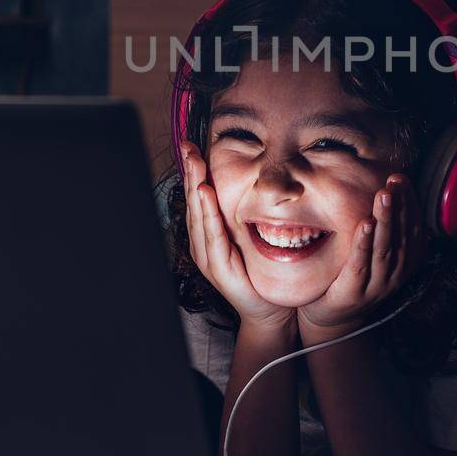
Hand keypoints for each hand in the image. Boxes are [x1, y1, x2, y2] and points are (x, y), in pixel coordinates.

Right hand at [182, 141, 295, 330]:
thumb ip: (242, 213)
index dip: (194, 170)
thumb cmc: (260, 272)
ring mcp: (207, 256)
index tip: (191, 145)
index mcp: (208, 233)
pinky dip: (208, 213)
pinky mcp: (218, 267)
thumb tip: (248, 180)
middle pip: (193, 201)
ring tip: (194, 163)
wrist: (268, 309)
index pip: (198, 195)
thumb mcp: (249, 235)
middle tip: (188, 147)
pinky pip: (212, 235)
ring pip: (199, 214)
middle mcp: (202, 242)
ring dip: (196, 187)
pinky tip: (205, 195)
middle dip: (190, 172)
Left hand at [296, 172, 426, 338]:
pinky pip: (361, 264)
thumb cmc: (352, 276)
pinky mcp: (354, 292)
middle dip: (400, 206)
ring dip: (386, 220)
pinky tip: (364, 224)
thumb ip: (385, 231)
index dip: (409, 203)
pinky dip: (364, 244)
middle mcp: (395, 275)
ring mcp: (376, 286)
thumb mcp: (374, 255)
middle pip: (401, 235)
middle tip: (395, 181)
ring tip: (384, 196)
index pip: (413, 229)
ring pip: (385, 248)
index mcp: (405, 263)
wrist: (331, 317)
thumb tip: (390, 192)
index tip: (401, 180)